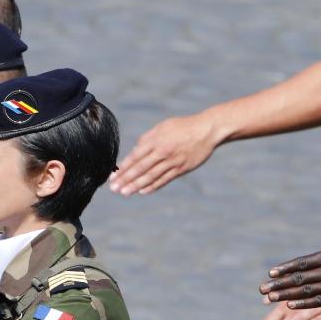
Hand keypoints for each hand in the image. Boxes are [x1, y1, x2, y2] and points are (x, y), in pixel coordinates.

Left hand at [109, 112, 224, 195]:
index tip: (113, 176)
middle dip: (126, 179)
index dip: (123, 168)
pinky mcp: (181, 168)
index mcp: (156, 140)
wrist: (207, 130)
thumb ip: (147, 138)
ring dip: (136, 186)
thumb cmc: (183, 126)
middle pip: (141, 168)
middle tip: (113, 188)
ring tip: (125, 193)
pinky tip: (142, 191)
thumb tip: (135, 149)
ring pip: (151, 176)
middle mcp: (163, 152)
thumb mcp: (163, 127)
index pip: (135, 157)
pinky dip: (153, 186)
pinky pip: (164, 179)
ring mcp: (172, 161)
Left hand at [260, 231, 320, 307]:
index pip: (302, 263)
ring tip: (269, 299)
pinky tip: (290, 306)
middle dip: (278, 284)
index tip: (270, 274)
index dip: (284, 269)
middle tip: (261, 290)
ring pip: (305, 292)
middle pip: (299, 279)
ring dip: (285, 295)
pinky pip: (319, 302)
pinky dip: (303, 304)